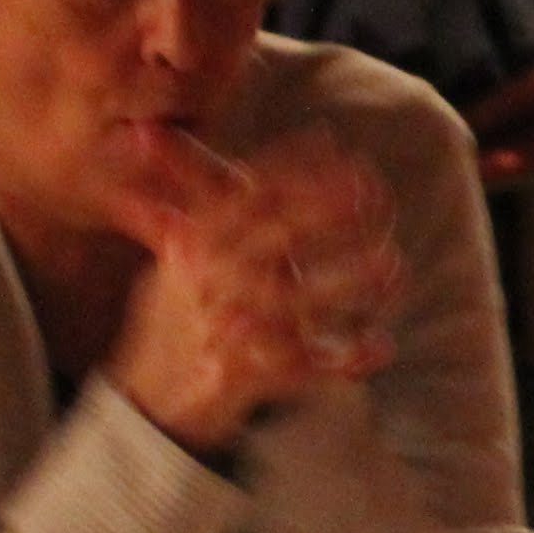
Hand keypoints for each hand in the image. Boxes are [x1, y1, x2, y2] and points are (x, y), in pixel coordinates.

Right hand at [100, 129, 402, 456]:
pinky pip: (297, 368)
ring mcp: (220, 331)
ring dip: (344, 283)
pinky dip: (339, 361)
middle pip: (271, 239)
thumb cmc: (173, 318)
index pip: (246, 196)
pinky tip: (379, 348)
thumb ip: (182, 196)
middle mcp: (205, 282)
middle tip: (374, 195)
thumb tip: (158, 129)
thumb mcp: (174, 253)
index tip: (341, 147)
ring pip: (291, 303)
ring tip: (394, 266)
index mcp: (193, 246)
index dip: (293, 168)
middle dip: (322, 214)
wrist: (140, 403)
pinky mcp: (235, 379)